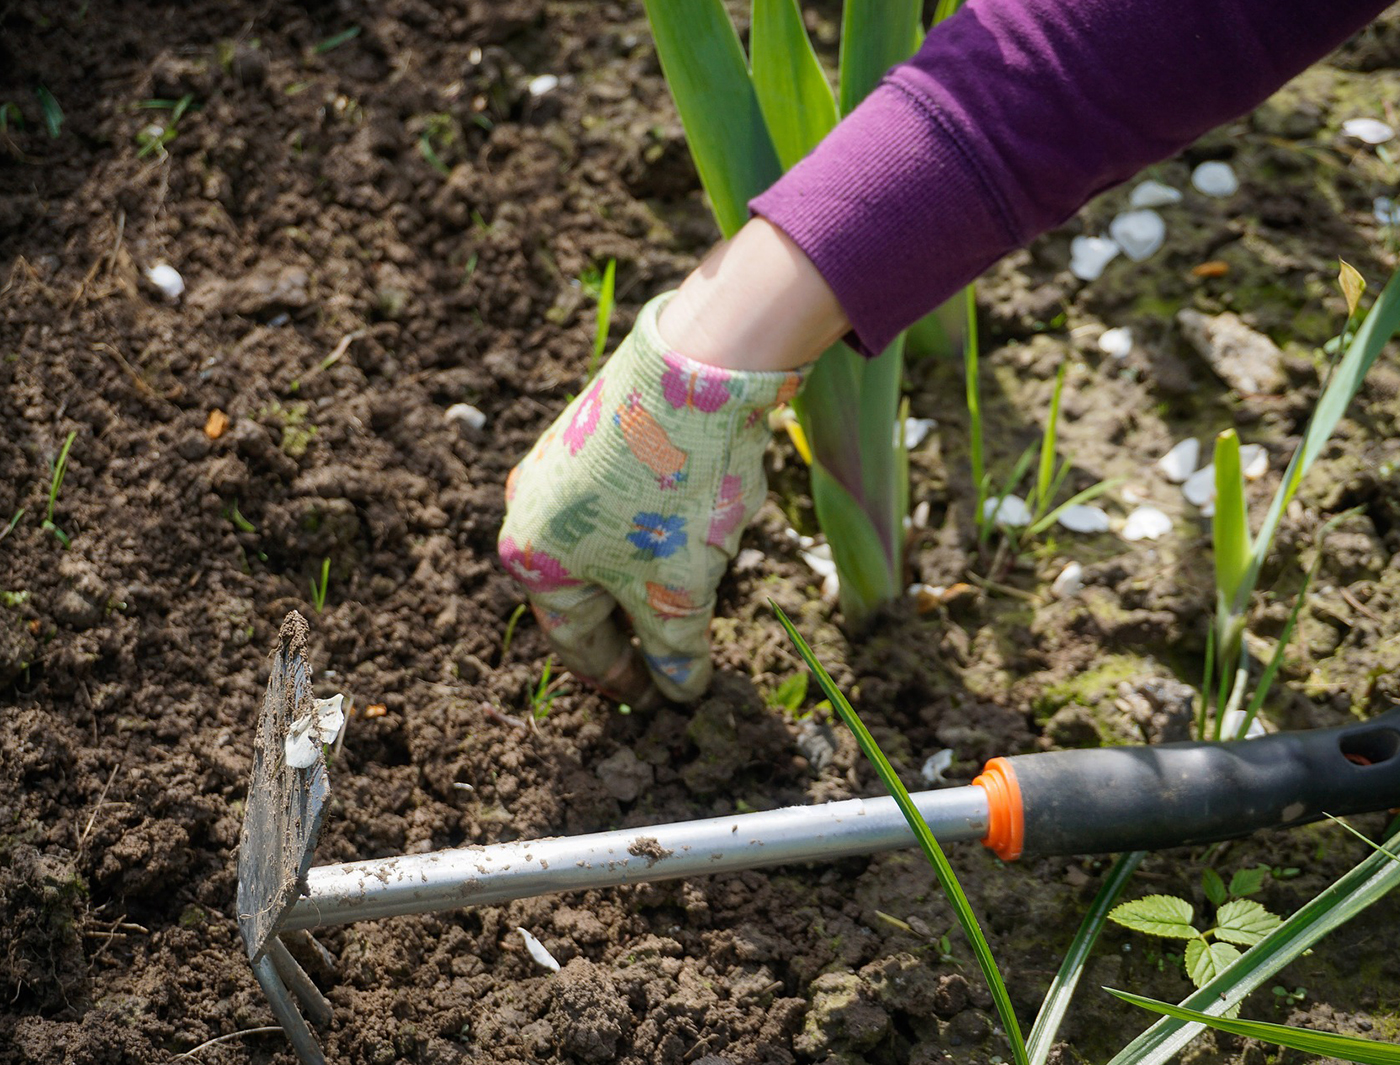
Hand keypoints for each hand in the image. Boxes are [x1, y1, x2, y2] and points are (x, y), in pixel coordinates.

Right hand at [497, 291, 807, 702]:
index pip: (578, 643)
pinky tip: (697, 527)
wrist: (698, 369)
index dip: (623, 679)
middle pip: (589, 593)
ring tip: (698, 588)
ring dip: (650, 576)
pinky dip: (656, 530)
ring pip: (608, 546)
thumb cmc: (673, 494)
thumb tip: (681, 692)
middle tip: (678, 655)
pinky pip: (622, 504)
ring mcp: (560, 465)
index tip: (658, 699)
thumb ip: (676, 652)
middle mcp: (531, 510)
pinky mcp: (595, 431)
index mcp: (533, 560)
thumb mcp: (679, 592)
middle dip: (637, 626)